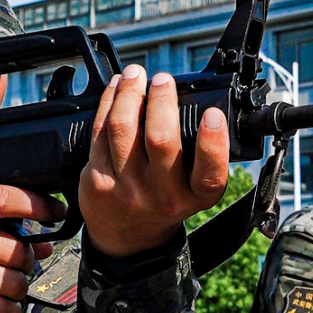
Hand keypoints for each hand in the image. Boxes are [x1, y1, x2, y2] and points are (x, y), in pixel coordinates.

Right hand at [0, 185, 57, 312]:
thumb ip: (2, 225)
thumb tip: (45, 244)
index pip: (4, 199)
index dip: (37, 205)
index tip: (56, 213)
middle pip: (19, 251)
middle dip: (26, 261)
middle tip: (14, 265)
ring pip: (15, 283)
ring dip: (18, 288)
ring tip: (2, 284)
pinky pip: (3, 309)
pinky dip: (10, 310)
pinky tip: (0, 303)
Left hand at [75, 67, 232, 260]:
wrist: (128, 238)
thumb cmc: (164, 200)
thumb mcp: (191, 189)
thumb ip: (198, 155)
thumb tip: (190, 99)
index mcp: (194, 197)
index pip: (210, 173)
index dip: (213, 141)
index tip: (213, 114)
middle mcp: (162, 196)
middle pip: (161, 141)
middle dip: (161, 101)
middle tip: (162, 80)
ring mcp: (126, 189)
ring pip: (123, 129)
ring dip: (128, 93)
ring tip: (135, 75)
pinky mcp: (98, 180)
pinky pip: (100, 132)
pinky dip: (108, 103)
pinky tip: (116, 88)